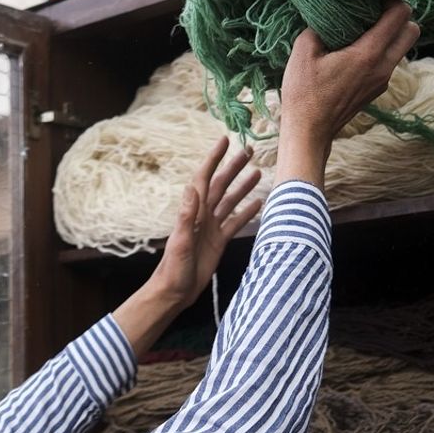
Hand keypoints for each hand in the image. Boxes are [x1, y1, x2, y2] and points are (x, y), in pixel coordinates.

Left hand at [148, 134, 262, 311]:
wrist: (175, 291)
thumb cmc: (173, 268)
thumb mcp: (179, 241)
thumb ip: (186, 215)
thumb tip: (193, 187)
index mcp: (192, 211)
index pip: (204, 179)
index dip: (213, 159)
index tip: (224, 141)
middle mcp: (202, 215)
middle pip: (221, 185)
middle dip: (233, 167)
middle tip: (249, 151)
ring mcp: (211, 228)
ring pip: (230, 201)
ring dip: (243, 186)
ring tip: (258, 172)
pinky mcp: (219, 241)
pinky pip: (235, 222)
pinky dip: (247, 212)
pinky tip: (259, 203)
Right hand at [275, 0, 420, 185]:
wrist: (309, 132)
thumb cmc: (304, 94)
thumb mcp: (303, 53)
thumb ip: (318, 29)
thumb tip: (326, 20)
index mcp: (369, 53)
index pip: (400, 15)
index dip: (391, 1)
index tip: (373, 0)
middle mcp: (383, 66)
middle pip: (412, 31)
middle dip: (399, 18)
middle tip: (374, 15)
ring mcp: (382, 81)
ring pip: (402, 48)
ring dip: (390, 36)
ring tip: (363, 34)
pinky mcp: (376, 90)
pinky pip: (389, 63)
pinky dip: (381, 53)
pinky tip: (356, 54)